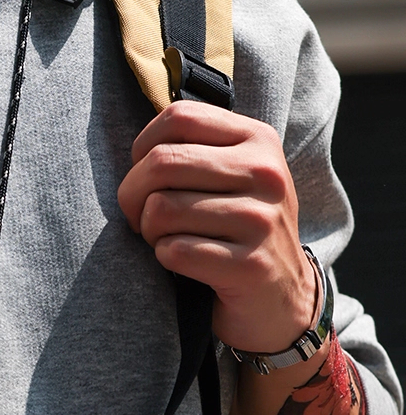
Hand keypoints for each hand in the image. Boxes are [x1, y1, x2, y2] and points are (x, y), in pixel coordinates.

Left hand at [117, 101, 316, 354]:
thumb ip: (195, 149)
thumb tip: (137, 150)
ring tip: (166, 239)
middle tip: (139, 217)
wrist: (282, 297)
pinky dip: (164, 258)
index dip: (143, 148)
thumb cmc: (240, 230)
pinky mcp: (249, 265)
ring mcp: (261, 220)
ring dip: (149, 231)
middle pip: (162, 162)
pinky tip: (182, 263)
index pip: (179, 117)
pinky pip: (174, 251)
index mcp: (259, 139)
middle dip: (132, 194)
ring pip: (161, 209)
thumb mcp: (234, 176)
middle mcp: (266, 173)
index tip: (146, 177)